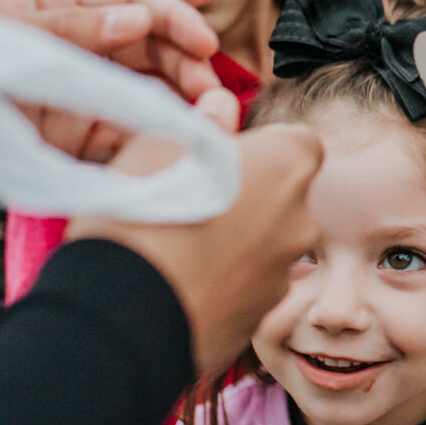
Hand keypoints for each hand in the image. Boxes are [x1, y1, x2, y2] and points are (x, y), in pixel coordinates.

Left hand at [0, 0, 221, 200]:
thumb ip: (71, 31)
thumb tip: (139, 18)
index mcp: (60, 8)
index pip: (135, 1)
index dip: (176, 20)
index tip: (205, 46)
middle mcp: (78, 49)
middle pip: (154, 50)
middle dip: (189, 67)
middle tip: (213, 96)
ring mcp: (78, 96)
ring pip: (149, 95)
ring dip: (180, 108)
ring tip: (204, 127)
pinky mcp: (73, 143)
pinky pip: (127, 141)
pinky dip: (154, 146)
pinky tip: (173, 155)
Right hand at [68, 91, 322, 372]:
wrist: (124, 311)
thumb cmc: (144, 210)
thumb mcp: (164, 143)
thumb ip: (206, 122)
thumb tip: (222, 105)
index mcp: (288, 165)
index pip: (298, 143)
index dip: (262, 148)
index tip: (223, 157)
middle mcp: (301, 220)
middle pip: (284, 198)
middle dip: (251, 196)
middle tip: (193, 201)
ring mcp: (284, 274)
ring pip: (265, 245)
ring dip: (236, 242)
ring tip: (178, 247)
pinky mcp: (260, 319)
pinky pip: (245, 289)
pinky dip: (222, 284)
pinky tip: (179, 284)